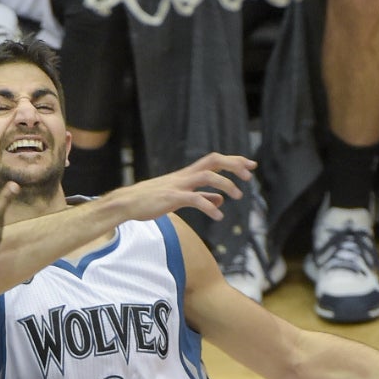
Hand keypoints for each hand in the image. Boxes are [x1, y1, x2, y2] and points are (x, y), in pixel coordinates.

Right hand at [111, 152, 256, 223]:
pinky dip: (209, 207)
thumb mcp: (180, 197)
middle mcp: (185, 175)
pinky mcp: (172, 198)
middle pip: (214, 161)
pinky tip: (219, 216)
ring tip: (238, 196)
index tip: (251, 165)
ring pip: (207, 176)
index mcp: (187, 174)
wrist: (128, 203)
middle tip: (249, 175)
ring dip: (226, 184)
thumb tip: (220, 201)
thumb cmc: (151, 200)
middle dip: (234, 165)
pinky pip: (195, 200)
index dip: (234, 161)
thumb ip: (202, 198)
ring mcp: (178, 185)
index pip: (215, 161)